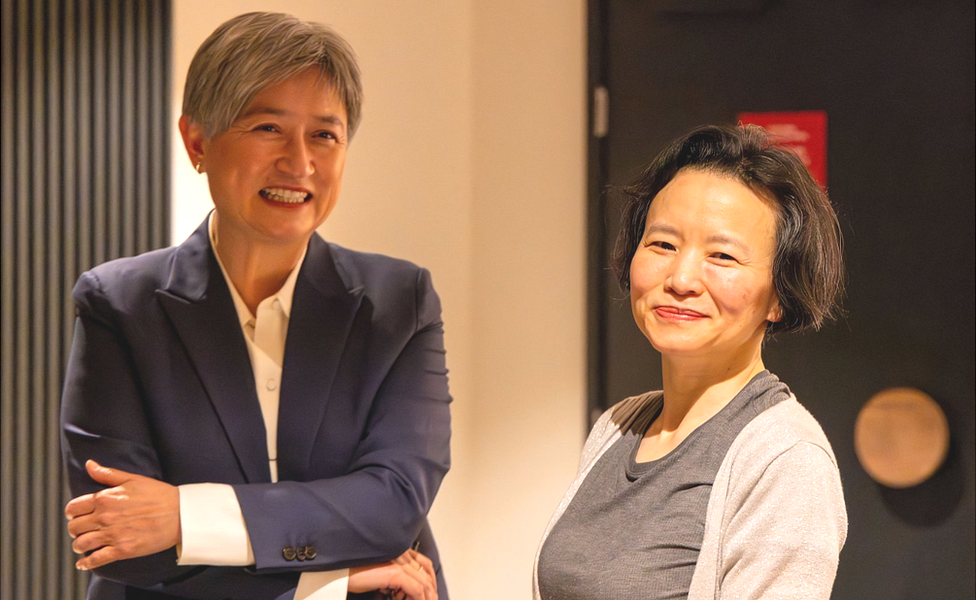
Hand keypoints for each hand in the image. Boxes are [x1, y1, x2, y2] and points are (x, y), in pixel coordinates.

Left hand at [65, 460, 180, 570]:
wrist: (180, 514)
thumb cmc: (159, 495)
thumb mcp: (133, 479)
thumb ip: (108, 473)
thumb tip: (90, 464)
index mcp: (106, 498)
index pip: (73, 508)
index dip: (72, 513)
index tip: (76, 516)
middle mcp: (105, 517)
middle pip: (74, 528)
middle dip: (75, 529)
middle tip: (81, 531)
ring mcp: (112, 535)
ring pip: (81, 544)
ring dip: (79, 546)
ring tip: (83, 545)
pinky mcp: (122, 550)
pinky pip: (95, 560)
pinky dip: (86, 563)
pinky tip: (84, 563)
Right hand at [348, 548, 436, 599]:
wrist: (339, 570)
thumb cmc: (353, 571)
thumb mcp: (378, 574)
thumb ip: (392, 578)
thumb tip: (401, 592)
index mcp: (399, 550)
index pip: (424, 563)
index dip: (430, 580)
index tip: (430, 593)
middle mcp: (401, 553)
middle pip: (426, 573)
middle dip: (431, 591)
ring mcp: (398, 562)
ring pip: (423, 583)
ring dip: (426, 598)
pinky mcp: (394, 573)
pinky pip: (415, 590)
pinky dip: (418, 599)